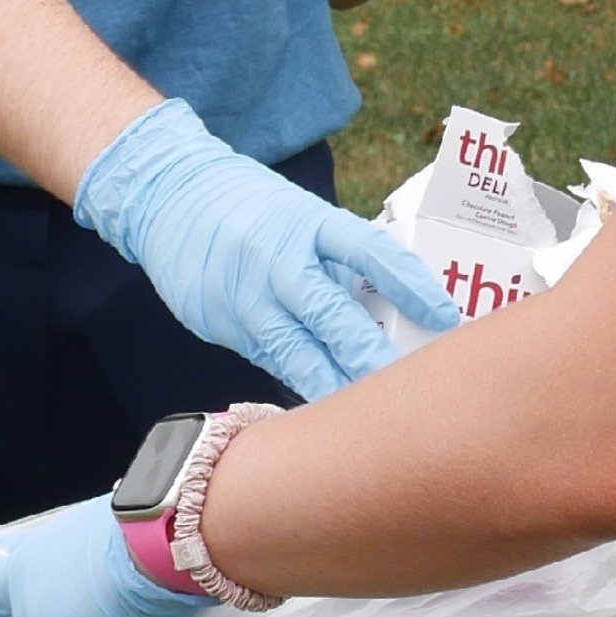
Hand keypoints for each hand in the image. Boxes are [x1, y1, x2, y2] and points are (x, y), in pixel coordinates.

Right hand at [79, 98, 459, 398]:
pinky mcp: (222, 324)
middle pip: (333, 315)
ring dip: (336, 387)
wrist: (170, 196)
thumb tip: (395, 307)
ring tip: (371, 420)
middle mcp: (279, 260)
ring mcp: (247, 296)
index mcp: (310, 223)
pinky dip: (300, 384)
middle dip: (371, 357)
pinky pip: (271, 362)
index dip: (411, 284)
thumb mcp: (302, 216)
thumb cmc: (255, 209)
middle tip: (409, 389)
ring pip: (297, 353)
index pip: (371, 253)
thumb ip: (340, 259)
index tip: (445, 315)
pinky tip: (325, 412)